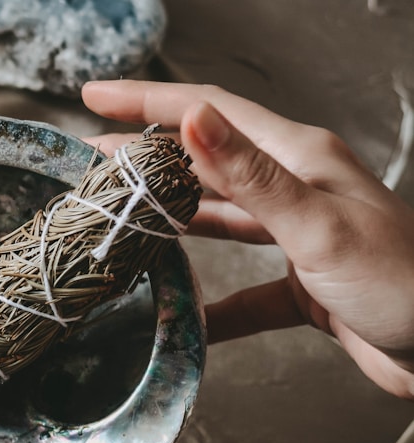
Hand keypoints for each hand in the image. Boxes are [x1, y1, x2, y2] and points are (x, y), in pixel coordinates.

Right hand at [82, 80, 413, 398]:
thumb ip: (249, 175)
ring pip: (219, 218)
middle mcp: (295, 189)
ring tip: (118, 214)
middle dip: (146, 156)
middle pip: (205, 161)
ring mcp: (298, 236)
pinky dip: (212, 305)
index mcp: (299, 158)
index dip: (148, 99)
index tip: (94, 97)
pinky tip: (184, 317)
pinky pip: (243, 291)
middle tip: (88, 158)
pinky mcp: (303, 284)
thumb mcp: (316, 223)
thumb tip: (190, 118)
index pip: (209, 112)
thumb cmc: (402, 282)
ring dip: (169, 216)